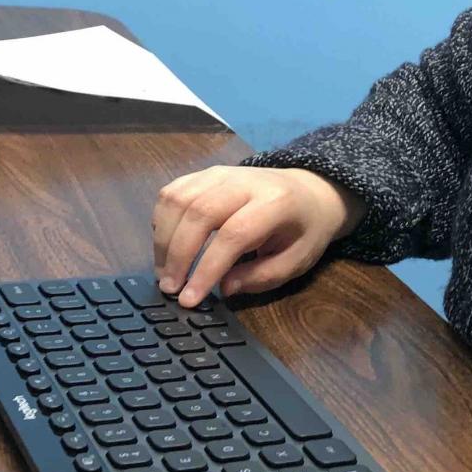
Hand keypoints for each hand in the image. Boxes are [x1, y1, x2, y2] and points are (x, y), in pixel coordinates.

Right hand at [152, 165, 365, 306]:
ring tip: (165, 272)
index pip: (233, 234)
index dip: (207, 268)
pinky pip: (173, 191)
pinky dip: (162, 219)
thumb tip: (222, 288)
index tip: (189, 299)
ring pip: (178, 198)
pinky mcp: (206, 173)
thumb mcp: (295, 261)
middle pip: (198, 212)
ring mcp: (222, 172)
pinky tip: (165, 245)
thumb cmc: (303, 231)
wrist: (310, 192)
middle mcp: (245, 181)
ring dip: (163, 239)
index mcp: (276, 202)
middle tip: (170, 288)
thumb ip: (260, 277)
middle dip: (177, 255)